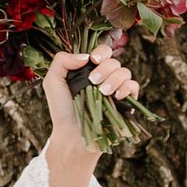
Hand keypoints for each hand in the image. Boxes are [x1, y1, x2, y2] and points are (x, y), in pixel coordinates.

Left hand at [41, 40, 133, 186]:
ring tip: (102, 92)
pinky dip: (127, 87)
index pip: (102, 52)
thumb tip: (86, 55)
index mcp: (89, 69)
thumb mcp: (53, 82)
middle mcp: (105, 77)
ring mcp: (116, 89)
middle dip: (104, 68)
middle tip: (93, 81)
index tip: (93, 60)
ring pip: (125, 71)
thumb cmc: (61, 110)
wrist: (72, 135)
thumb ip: (62, 61)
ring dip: (114, 79)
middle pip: (114, 61)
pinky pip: (134, 86)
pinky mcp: (126, 102)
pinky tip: (116, 96)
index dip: (101, 51)